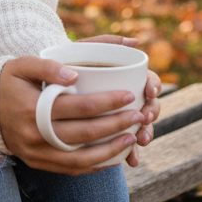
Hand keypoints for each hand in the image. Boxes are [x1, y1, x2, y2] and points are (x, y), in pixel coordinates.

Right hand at [0, 56, 143, 173]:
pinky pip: (72, 169)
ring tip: (132, 137)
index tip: (128, 95)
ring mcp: (36, 153)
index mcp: (33, 108)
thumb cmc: (7, 80)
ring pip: (81, 159)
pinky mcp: (38, 164)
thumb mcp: (22, 64)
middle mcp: (35, 135)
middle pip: (85, 134)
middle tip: (139, 114)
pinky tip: (113, 156)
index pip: (78, 107)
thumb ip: (48, 66)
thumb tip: (76, 74)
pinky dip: (95, 165)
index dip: (107, 103)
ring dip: (111, 150)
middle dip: (116, 125)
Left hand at [74, 38, 161, 165]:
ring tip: (140, 140)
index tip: (149, 92)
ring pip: (141, 126)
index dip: (154, 85)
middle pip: (149, 104)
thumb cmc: (65, 63)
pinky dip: (129, 152)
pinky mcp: (110, 131)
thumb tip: (133, 42)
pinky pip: (124, 144)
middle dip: (151, 112)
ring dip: (146, 133)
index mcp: (125, 74)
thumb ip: (103, 42)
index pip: (148, 79)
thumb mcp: (79, 51)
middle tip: (144, 118)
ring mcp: (120, 113)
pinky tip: (130, 160)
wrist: (47, 82)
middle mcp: (127, 94)